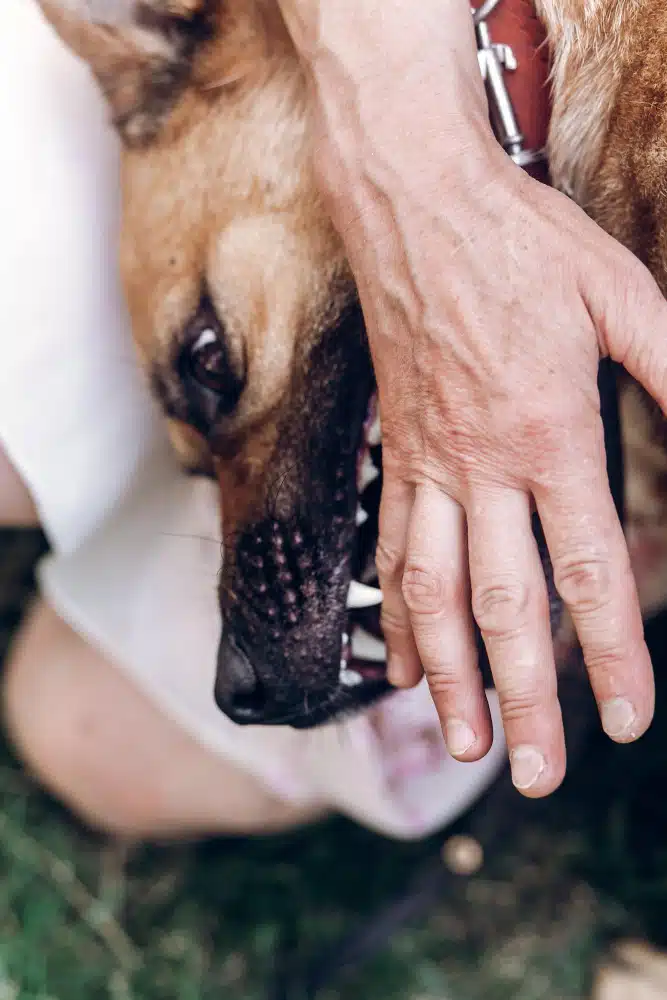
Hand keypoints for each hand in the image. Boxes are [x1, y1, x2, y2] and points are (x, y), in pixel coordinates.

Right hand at [278, 0, 666, 794]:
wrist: (415, 204)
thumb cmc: (521, 244)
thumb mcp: (621, 296)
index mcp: (549, 433)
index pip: (588, 569)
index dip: (614, 654)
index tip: (628, 721)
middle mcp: (482, 466)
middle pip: (505, 606)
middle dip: (526, 700)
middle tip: (538, 776)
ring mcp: (430, 465)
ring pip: (433, 593)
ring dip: (448, 676)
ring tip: (460, 743)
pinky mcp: (397, 453)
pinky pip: (391, 547)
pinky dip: (396, 614)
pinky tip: (400, 663)